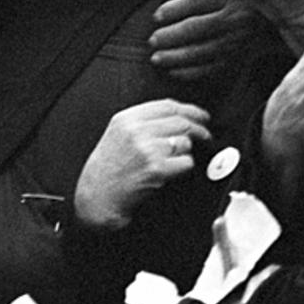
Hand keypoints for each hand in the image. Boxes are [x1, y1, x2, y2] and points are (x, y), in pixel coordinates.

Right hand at [74, 99, 211, 229]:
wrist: (97, 198)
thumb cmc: (107, 169)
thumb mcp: (118, 134)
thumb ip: (142, 121)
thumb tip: (177, 116)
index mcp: (127, 118)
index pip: (167, 105)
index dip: (190, 109)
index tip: (201, 115)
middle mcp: (137, 131)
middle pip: (180, 121)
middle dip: (199, 128)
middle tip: (206, 135)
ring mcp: (147, 149)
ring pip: (184, 141)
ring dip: (188, 150)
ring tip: (178, 158)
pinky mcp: (156, 169)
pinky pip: (185, 162)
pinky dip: (185, 167)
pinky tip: (174, 171)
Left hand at [150, 0, 258, 83]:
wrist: (281, 24)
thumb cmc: (253, 2)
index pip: (197, 2)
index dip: (174, 8)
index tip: (156, 16)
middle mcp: (235, 18)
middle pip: (196, 27)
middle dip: (170, 36)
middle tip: (152, 41)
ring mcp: (237, 41)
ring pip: (201, 51)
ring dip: (176, 56)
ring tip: (157, 58)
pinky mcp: (239, 59)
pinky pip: (211, 68)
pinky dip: (190, 72)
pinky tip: (174, 71)